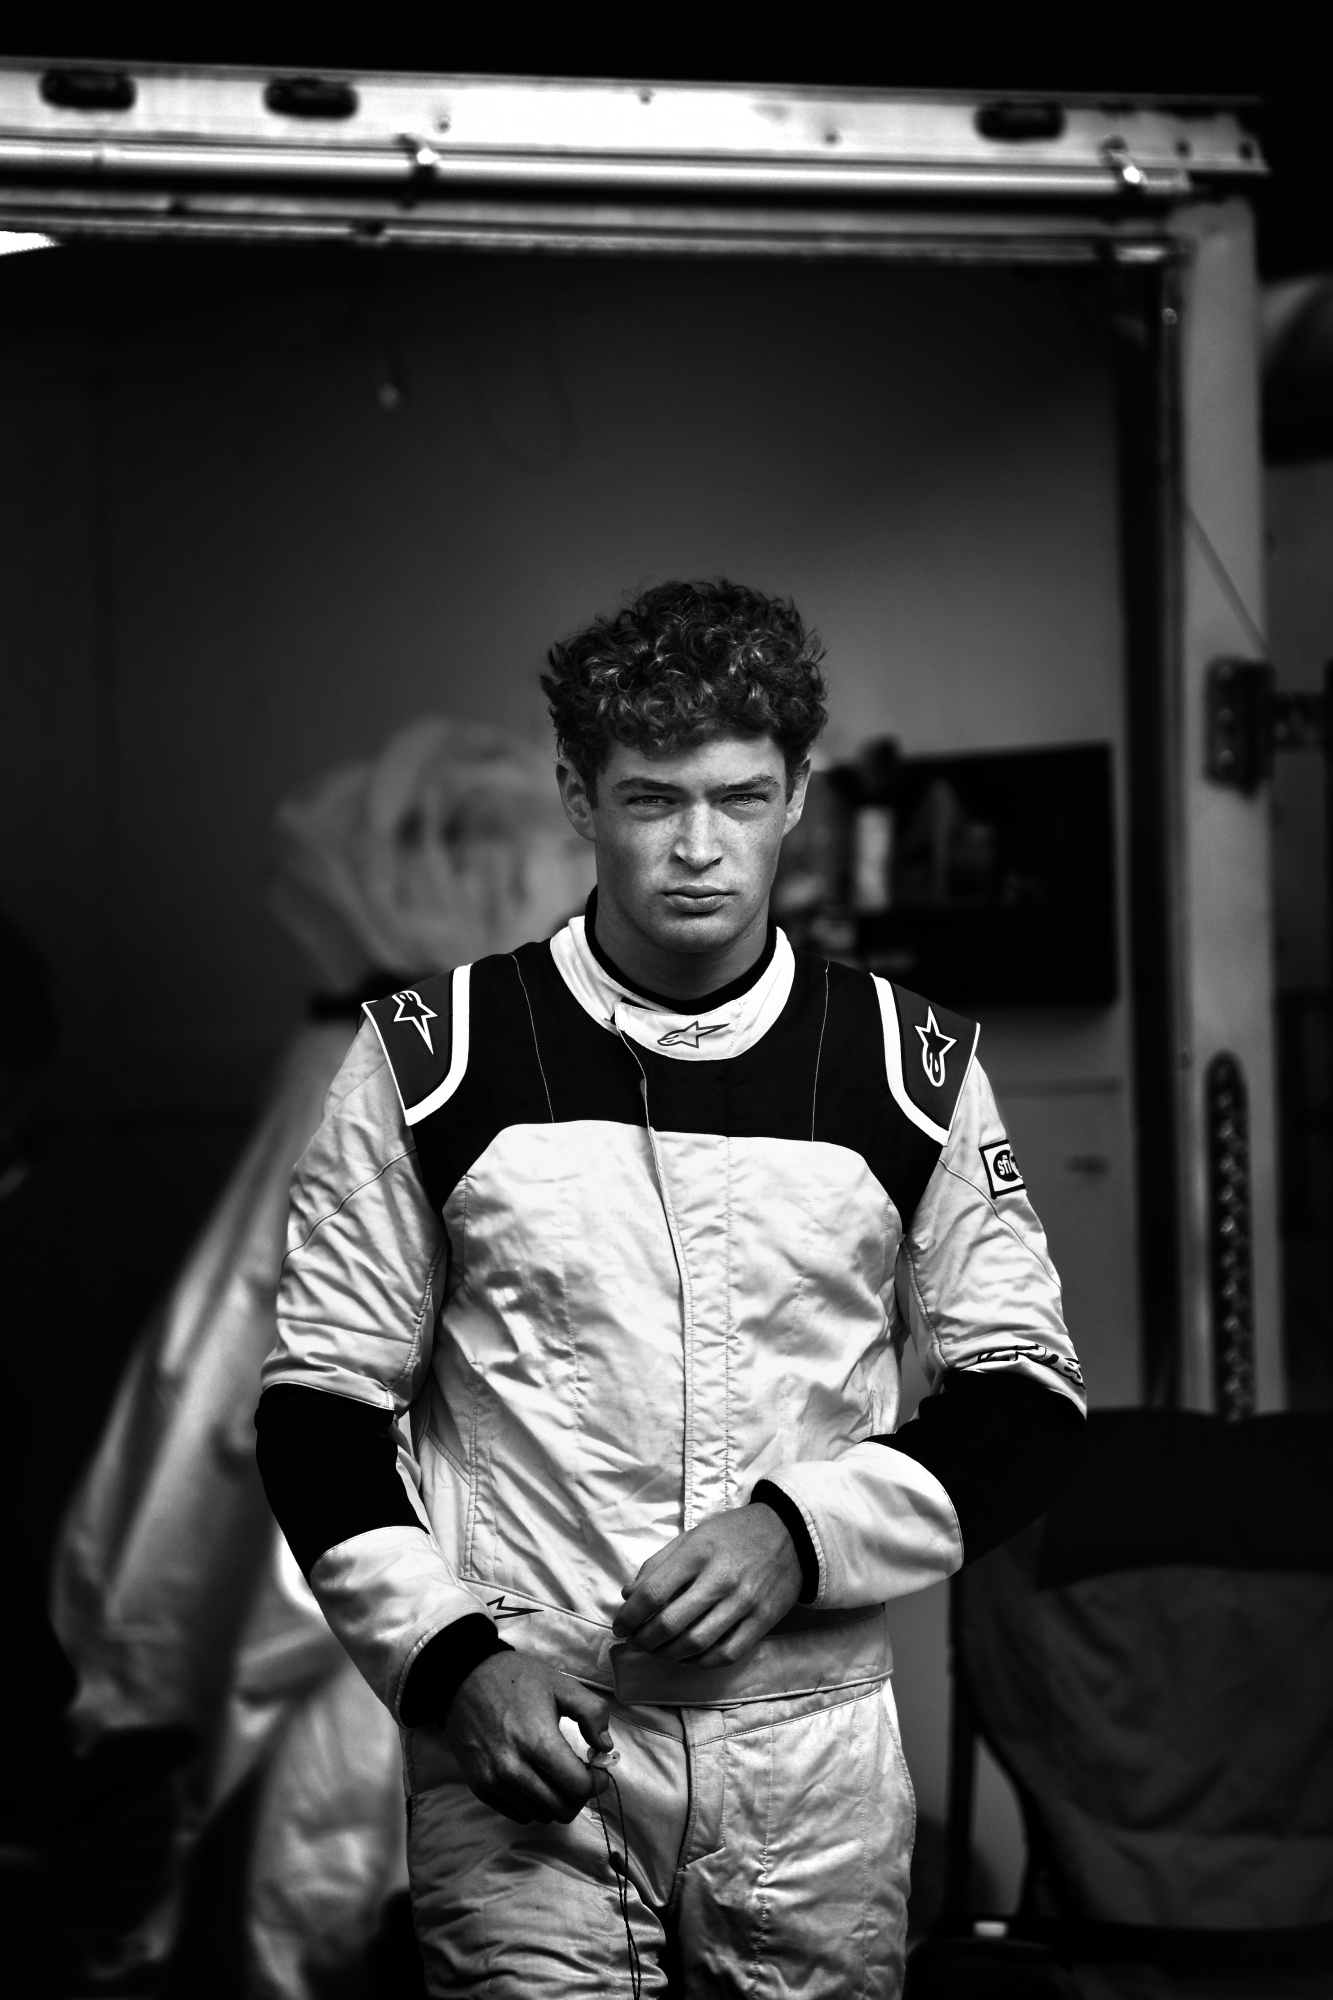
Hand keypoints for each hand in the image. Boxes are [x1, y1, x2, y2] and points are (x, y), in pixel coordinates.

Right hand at [444, 1652, 612, 1824]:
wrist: (461, 1678)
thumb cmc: (515, 1678)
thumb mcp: (561, 1684)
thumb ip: (592, 1713)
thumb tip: (605, 1747)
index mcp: (538, 1742)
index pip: (579, 1788)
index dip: (597, 1782)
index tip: (596, 1769)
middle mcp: (513, 1769)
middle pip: (562, 1810)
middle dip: (579, 1795)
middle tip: (578, 1773)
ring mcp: (494, 1781)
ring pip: (541, 1816)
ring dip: (555, 1800)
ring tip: (554, 1772)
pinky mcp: (480, 1787)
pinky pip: (518, 1814)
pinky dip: (533, 1803)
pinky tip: (534, 1777)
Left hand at [613, 1504, 802, 1669]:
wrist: (791, 1533)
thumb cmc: (734, 1534)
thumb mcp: (693, 1536)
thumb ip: (659, 1564)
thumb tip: (627, 1594)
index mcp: (698, 1553)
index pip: (652, 1593)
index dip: (629, 1616)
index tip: (620, 1627)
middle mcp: (720, 1579)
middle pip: (670, 1624)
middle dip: (644, 1640)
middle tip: (635, 1643)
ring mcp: (743, 1603)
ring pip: (696, 1644)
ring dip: (668, 1655)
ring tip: (657, 1651)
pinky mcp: (762, 1621)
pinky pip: (726, 1654)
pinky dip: (701, 1662)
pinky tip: (689, 1657)